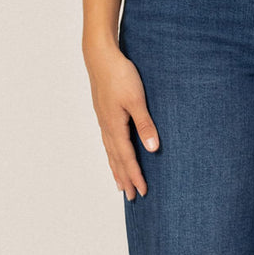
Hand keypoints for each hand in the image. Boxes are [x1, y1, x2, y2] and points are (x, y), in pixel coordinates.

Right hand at [85, 42, 159, 199]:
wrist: (101, 57)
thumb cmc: (120, 75)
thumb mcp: (137, 100)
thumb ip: (145, 125)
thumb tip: (153, 149)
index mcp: (115, 126)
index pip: (127, 158)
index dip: (135, 176)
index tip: (142, 191)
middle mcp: (107, 127)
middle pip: (116, 159)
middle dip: (125, 178)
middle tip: (131, 197)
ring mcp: (104, 120)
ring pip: (111, 151)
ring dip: (117, 169)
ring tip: (120, 183)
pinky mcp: (104, 113)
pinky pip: (108, 141)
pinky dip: (112, 154)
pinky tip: (114, 154)